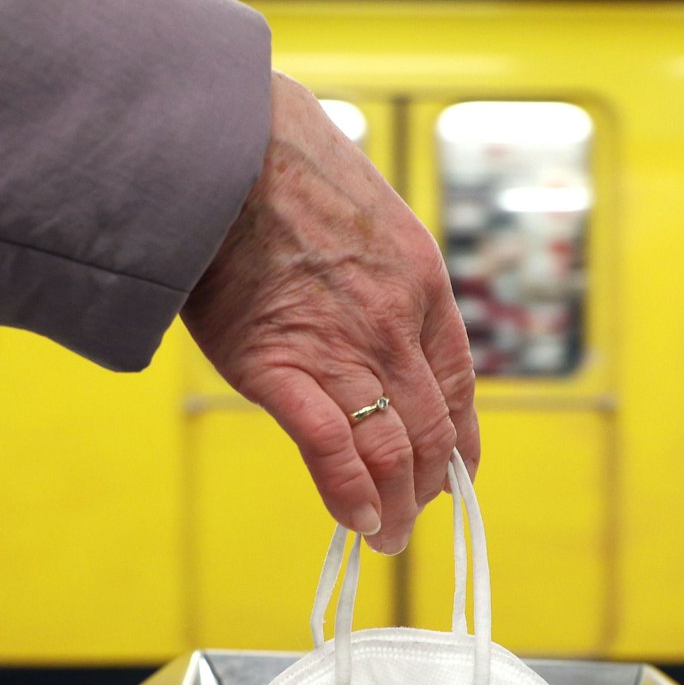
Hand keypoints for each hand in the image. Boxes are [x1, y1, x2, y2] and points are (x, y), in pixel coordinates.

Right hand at [182, 72, 480, 554]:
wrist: (223, 150)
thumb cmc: (281, 170)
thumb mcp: (367, 216)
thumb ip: (379, 276)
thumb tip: (371, 318)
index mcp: (423, 283)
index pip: (459, 383)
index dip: (460, 440)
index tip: (456, 473)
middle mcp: (394, 323)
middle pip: (429, 428)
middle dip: (428, 486)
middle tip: (415, 518)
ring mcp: (340, 348)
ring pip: (389, 448)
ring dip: (395, 503)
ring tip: (387, 535)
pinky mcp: (278, 367)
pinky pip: (331, 447)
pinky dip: (348, 493)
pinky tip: (356, 520)